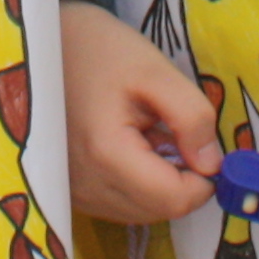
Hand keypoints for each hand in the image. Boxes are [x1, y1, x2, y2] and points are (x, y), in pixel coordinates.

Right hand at [60, 0, 220, 222]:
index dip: (202, 179)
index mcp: (107, 154)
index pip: (174, 200)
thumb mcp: (156, 71)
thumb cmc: (100, 50)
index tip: (201, 144)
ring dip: (159, 184)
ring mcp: (75, 192)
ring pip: (141, 212)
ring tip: (147, 135)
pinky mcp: (71, 191)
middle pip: (159, 211)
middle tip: (171, 133)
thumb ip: (192, 116)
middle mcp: (86, 184)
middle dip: (181, 180)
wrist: (45, 45)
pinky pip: (120, 205)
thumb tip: (212, 164)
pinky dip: (138, 185)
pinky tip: (130, 148)